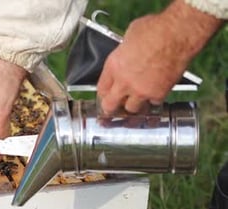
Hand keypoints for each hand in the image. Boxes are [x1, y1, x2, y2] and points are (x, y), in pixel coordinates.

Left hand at [97, 0, 221, 114]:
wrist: (178, 33)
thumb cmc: (155, 29)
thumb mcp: (129, 37)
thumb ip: (124, 53)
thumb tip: (126, 54)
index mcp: (113, 66)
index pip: (101, 89)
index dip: (104, 93)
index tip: (106, 94)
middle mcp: (124, 81)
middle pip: (110, 105)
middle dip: (111, 107)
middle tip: (114, 107)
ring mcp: (141, 90)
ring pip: (132, 109)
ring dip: (134, 105)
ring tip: (137, 100)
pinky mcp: (159, 93)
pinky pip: (153, 103)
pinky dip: (154, 99)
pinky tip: (155, 92)